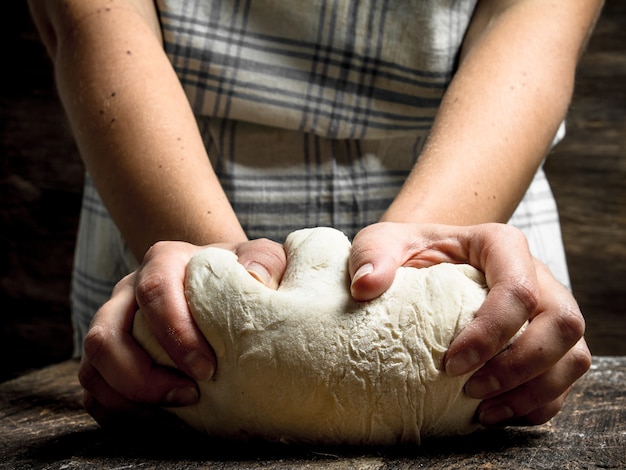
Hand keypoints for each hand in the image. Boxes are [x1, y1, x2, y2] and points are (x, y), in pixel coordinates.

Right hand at [78, 238, 285, 425]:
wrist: (215, 281)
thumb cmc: (237, 274)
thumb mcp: (259, 258)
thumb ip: (263, 260)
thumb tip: (255, 279)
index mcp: (162, 262)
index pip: (154, 290)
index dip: (175, 334)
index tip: (207, 369)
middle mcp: (127, 292)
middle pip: (105, 335)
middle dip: (141, 377)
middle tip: (189, 396)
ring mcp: (112, 324)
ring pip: (92, 366)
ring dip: (128, 398)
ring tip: (175, 411)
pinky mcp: (108, 355)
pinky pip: (93, 388)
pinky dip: (118, 410)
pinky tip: (157, 418)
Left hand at [349, 222, 590, 425]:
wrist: (426, 262)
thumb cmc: (407, 253)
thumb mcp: (381, 243)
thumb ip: (372, 255)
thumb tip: (366, 286)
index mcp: (500, 244)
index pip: (517, 289)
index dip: (491, 333)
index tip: (451, 364)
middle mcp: (536, 274)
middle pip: (563, 322)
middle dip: (521, 366)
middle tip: (472, 391)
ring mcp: (548, 307)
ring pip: (573, 353)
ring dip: (536, 391)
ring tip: (485, 412)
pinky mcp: (547, 339)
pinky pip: (565, 376)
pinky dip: (540, 402)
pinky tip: (499, 413)